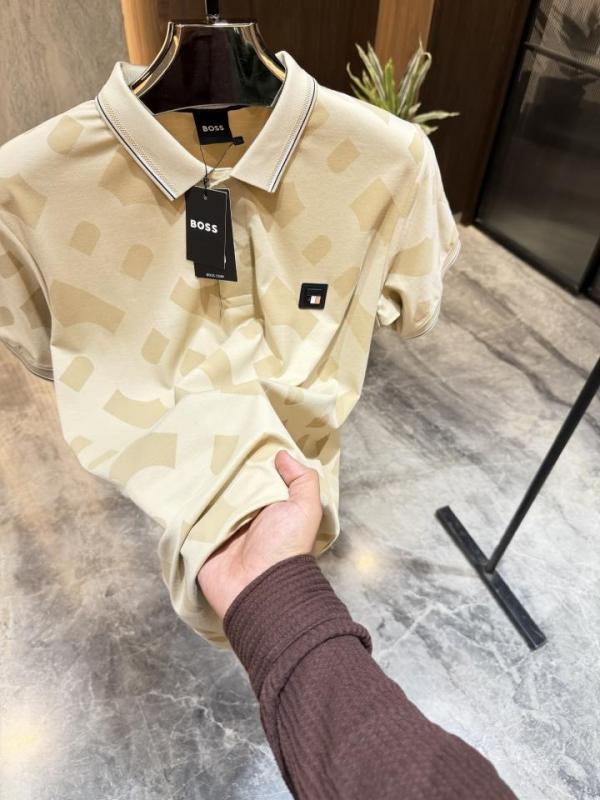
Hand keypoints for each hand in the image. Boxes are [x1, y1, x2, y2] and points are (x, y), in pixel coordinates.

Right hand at [197, 449, 323, 619]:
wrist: (259, 587)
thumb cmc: (286, 546)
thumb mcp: (306, 509)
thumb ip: (302, 480)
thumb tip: (282, 454)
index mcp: (268, 505)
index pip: (255, 474)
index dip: (248, 456)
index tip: (236, 433)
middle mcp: (244, 514)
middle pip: (228, 482)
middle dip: (219, 465)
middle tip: (204, 438)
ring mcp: (219, 526)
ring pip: (206, 496)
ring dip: (198, 481)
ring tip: (185, 452)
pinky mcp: (199, 539)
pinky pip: (187, 516)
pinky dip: (180, 502)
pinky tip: (171, 479)